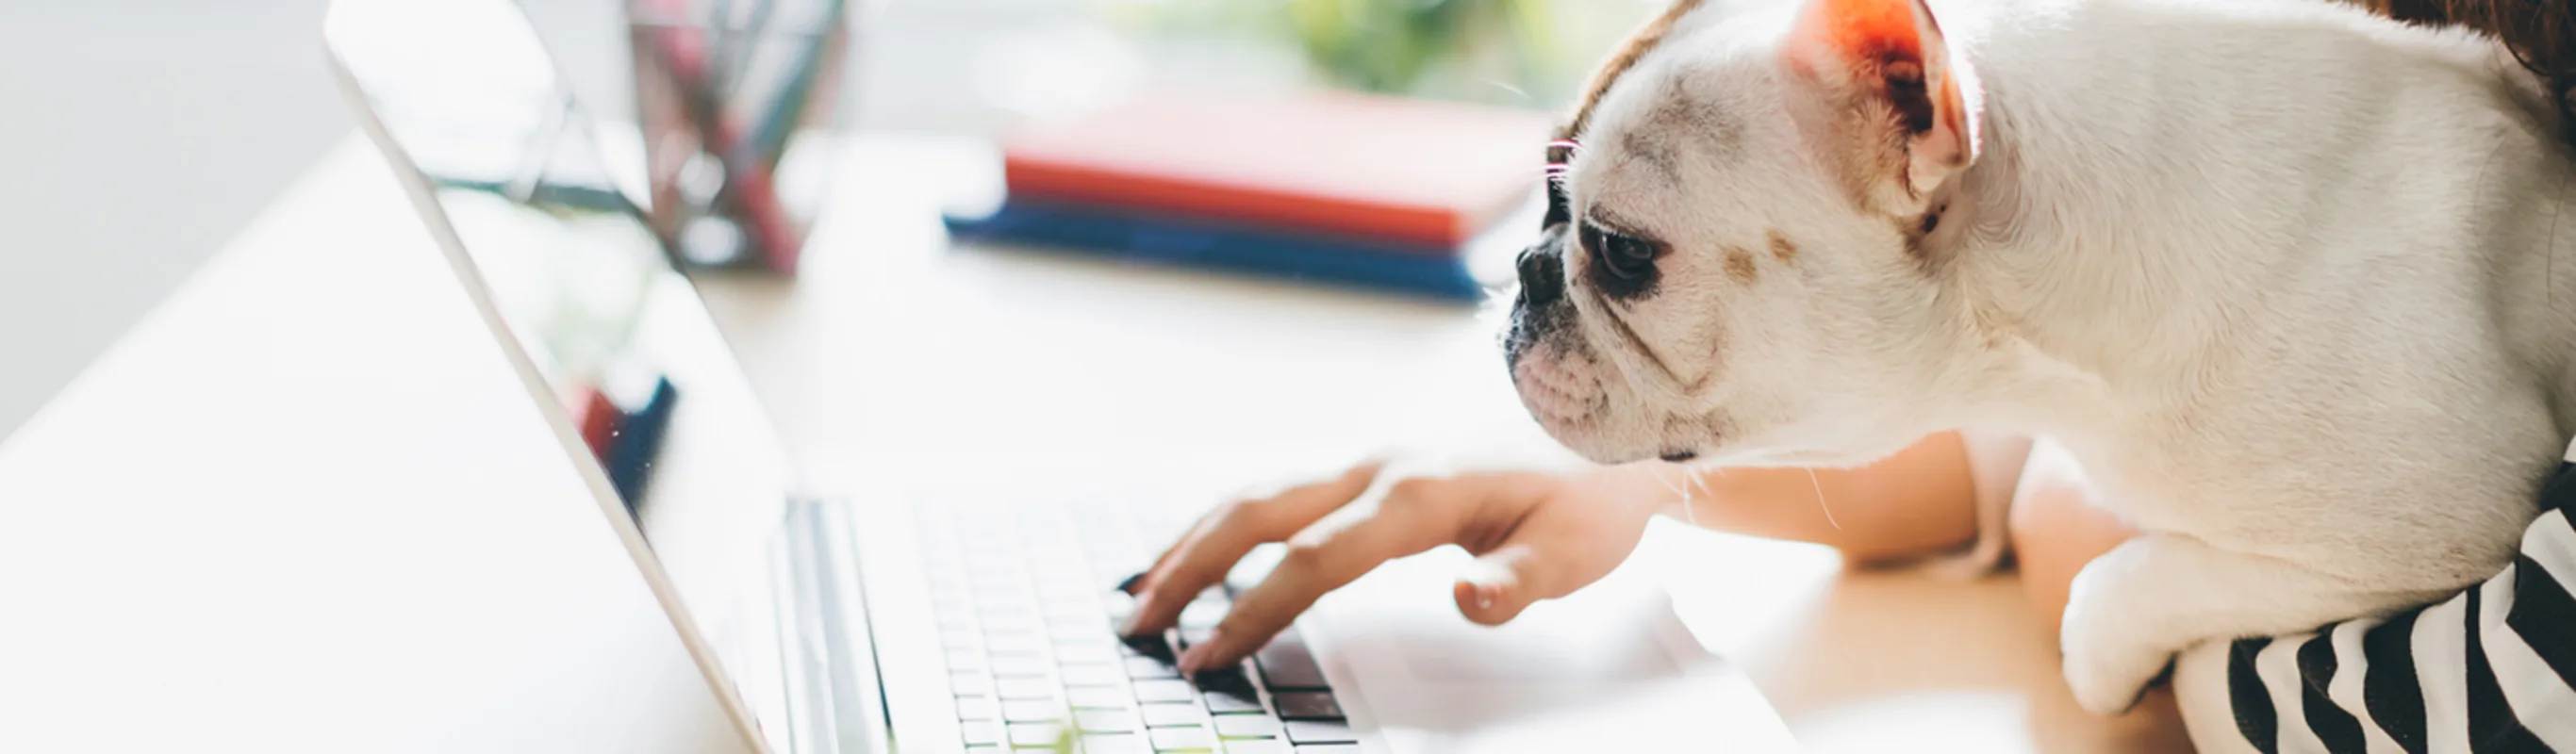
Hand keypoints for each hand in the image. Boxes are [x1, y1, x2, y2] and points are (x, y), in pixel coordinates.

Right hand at [1119, 458, 1665, 673]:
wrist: (1614, 430)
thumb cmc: (1591, 496)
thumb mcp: (1574, 552)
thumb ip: (1517, 582)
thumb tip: (1469, 602)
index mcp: (1420, 493)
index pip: (1316, 559)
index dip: (1255, 609)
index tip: (1210, 656)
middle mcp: (1380, 470)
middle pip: (1258, 511)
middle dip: (1190, 568)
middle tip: (1139, 625)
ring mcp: (1370, 465)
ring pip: (1257, 496)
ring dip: (1193, 543)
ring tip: (1142, 596)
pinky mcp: (1371, 472)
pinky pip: (1281, 495)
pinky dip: (1226, 526)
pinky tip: (1200, 557)